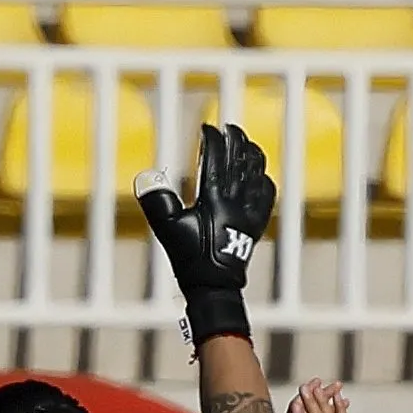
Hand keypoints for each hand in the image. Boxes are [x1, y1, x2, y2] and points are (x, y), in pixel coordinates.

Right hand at [136, 119, 276, 342]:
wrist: (215, 285)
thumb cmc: (191, 259)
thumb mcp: (168, 229)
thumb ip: (157, 201)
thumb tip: (146, 176)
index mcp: (215, 198)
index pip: (216, 159)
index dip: (212, 140)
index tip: (207, 128)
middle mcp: (236, 201)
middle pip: (240, 160)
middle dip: (235, 140)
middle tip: (229, 127)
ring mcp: (250, 212)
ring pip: (257, 174)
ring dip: (252, 154)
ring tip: (246, 143)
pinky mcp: (256, 224)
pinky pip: (266, 195)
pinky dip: (264, 179)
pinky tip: (261, 175)